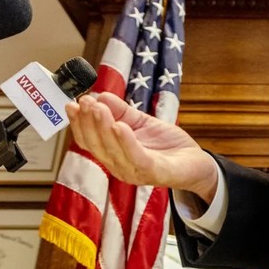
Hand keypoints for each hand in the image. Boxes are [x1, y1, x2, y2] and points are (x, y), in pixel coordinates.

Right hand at [67, 92, 219, 199]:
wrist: (196, 162)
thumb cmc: (167, 145)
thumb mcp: (140, 122)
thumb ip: (121, 111)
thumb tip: (100, 95)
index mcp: (113, 155)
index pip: (88, 141)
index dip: (78, 123)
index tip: (73, 103)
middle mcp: (119, 166)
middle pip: (96, 146)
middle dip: (88, 122)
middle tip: (85, 102)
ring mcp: (135, 172)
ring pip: (112, 151)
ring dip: (103, 128)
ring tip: (98, 108)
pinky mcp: (154, 173)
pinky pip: (136, 157)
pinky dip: (126, 142)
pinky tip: (120, 126)